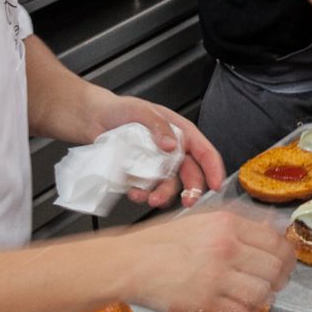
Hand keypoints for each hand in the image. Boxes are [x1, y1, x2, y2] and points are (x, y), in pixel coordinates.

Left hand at [91, 94, 225, 208]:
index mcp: (181, 133)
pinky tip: (134, 192)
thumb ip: (158, 125)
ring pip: (169, 186)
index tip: (216, 185)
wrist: (95, 119)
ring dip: (163, 195)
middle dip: (191, 190)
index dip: (213, 169)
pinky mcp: (142, 176)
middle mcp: (173, 152)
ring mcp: (158, 166)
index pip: (205, 152)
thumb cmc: (121, 110)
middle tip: (187, 201)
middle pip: (191, 175)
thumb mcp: (141, 110)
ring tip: (150, 198)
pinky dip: (143, 195)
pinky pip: (148, 190)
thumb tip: (171, 145)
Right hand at [119, 208, 295, 311]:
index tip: (286, 262)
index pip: (275, 240)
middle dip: (280, 278)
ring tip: (257, 297)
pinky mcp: (206, 300)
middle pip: (275, 267)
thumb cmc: (160, 241)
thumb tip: (272, 223)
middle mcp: (226, 247)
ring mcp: (217, 275)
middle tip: (275, 282)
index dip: (287, 255)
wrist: (129, 262)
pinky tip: (240, 310)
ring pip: (263, 292)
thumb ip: (237, 220)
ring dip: (264, 297)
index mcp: (227, 223)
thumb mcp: (200, 218)